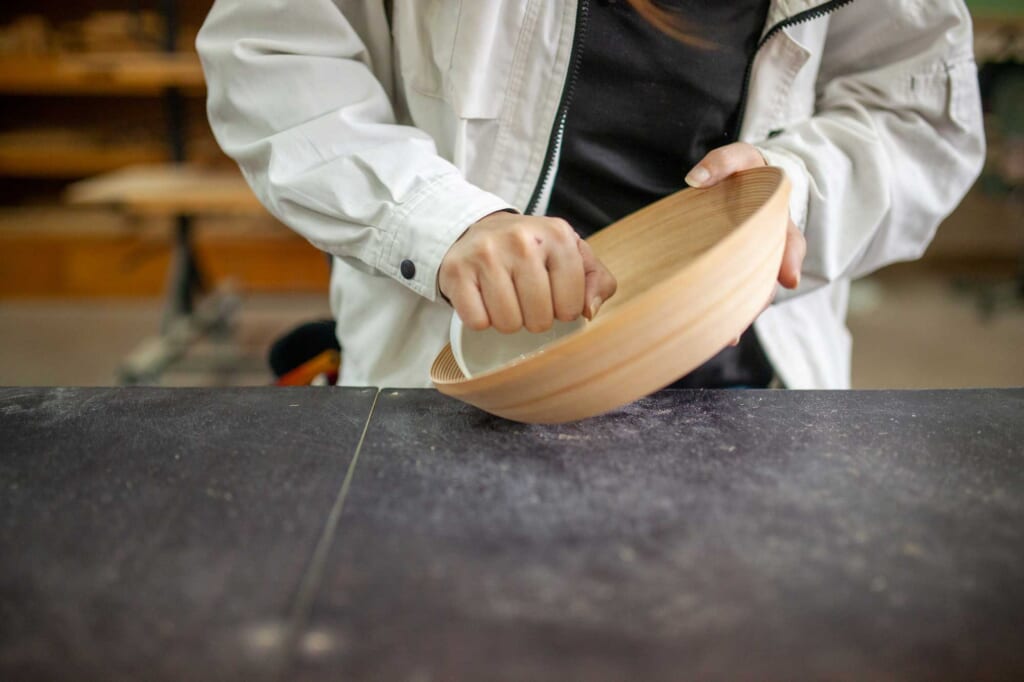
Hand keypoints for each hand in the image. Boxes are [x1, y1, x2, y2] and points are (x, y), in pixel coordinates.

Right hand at [439, 212, 617, 333]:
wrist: (478, 229)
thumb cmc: (532, 250)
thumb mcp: (571, 254)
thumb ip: (597, 280)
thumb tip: (589, 311)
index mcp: (557, 235)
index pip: (572, 304)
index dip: (565, 311)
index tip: (554, 299)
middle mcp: (522, 239)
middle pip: (539, 318)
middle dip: (535, 319)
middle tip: (527, 301)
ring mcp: (486, 254)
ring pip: (507, 323)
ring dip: (508, 321)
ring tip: (507, 301)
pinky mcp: (457, 270)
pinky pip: (477, 321)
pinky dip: (481, 320)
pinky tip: (484, 301)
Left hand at [685, 142, 807, 344]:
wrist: (750, 187)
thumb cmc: (743, 174)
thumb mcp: (738, 159)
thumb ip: (722, 163)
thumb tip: (694, 180)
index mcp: (777, 219)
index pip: (790, 240)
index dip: (791, 258)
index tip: (790, 279)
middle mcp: (772, 246)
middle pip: (771, 276)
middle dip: (760, 299)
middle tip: (744, 319)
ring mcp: (757, 262)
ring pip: (756, 292)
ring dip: (744, 314)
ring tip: (727, 336)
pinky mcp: (740, 273)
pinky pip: (740, 296)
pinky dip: (730, 315)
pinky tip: (721, 336)